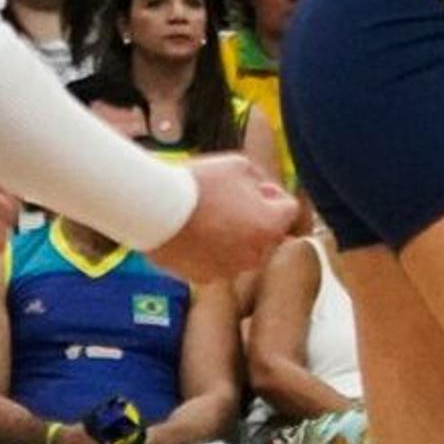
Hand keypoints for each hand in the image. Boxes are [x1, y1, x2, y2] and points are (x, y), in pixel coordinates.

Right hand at [149, 153, 297, 283]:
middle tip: (228, 200)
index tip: (252, 188)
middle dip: (256, 218)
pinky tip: (194, 233)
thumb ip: (262, 180)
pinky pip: (217, 262)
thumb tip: (266, 192)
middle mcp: (255, 254)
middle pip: (267, 232)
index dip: (273, 194)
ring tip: (207, 216)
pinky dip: (211, 251)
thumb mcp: (240, 166)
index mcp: (270, 227)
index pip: (289, 209)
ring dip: (234, 236)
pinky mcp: (204, 277)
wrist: (154, 209)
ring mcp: (229, 269)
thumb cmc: (199, 183)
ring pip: (242, 250)